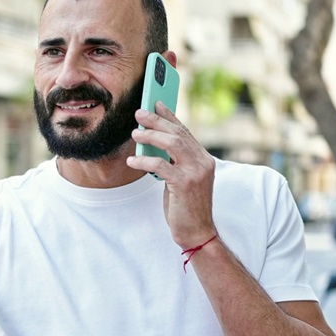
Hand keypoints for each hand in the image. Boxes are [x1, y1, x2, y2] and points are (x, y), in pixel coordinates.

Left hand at [128, 101, 217, 248]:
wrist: (197, 231)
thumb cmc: (185, 206)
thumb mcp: (180, 179)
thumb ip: (172, 161)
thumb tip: (151, 144)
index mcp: (203, 159)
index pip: (185, 131)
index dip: (170, 116)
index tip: (156, 103)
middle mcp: (203, 162)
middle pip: (178, 133)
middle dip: (157, 121)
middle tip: (139, 114)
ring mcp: (196, 172)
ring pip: (172, 143)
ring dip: (150, 136)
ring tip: (135, 134)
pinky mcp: (185, 184)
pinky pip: (160, 165)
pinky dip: (144, 160)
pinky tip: (132, 160)